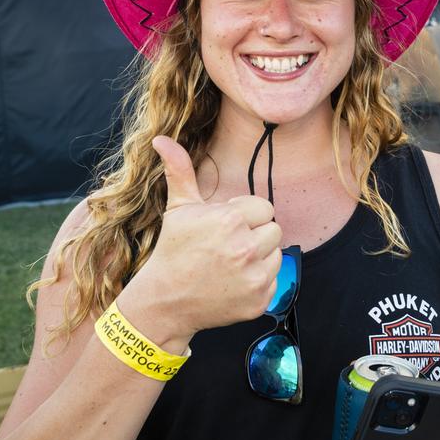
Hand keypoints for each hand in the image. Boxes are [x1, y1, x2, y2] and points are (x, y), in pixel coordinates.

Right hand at [120, 136, 283, 350]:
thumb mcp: (178, 208)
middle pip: (274, 230)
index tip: (225, 227)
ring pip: (277, 254)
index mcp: (230, 220)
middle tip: (228, 246)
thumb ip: (179, 170)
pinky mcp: (260, 300)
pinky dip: (259, 282)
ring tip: (231, 263)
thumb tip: (162, 138)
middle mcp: (245, 248)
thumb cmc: (173, 250)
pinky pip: (275, 280)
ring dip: (259, 257)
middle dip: (255, 235)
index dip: (245, 216)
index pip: (264, 208)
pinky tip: (234, 283)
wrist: (165, 301)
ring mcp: (254, 277)